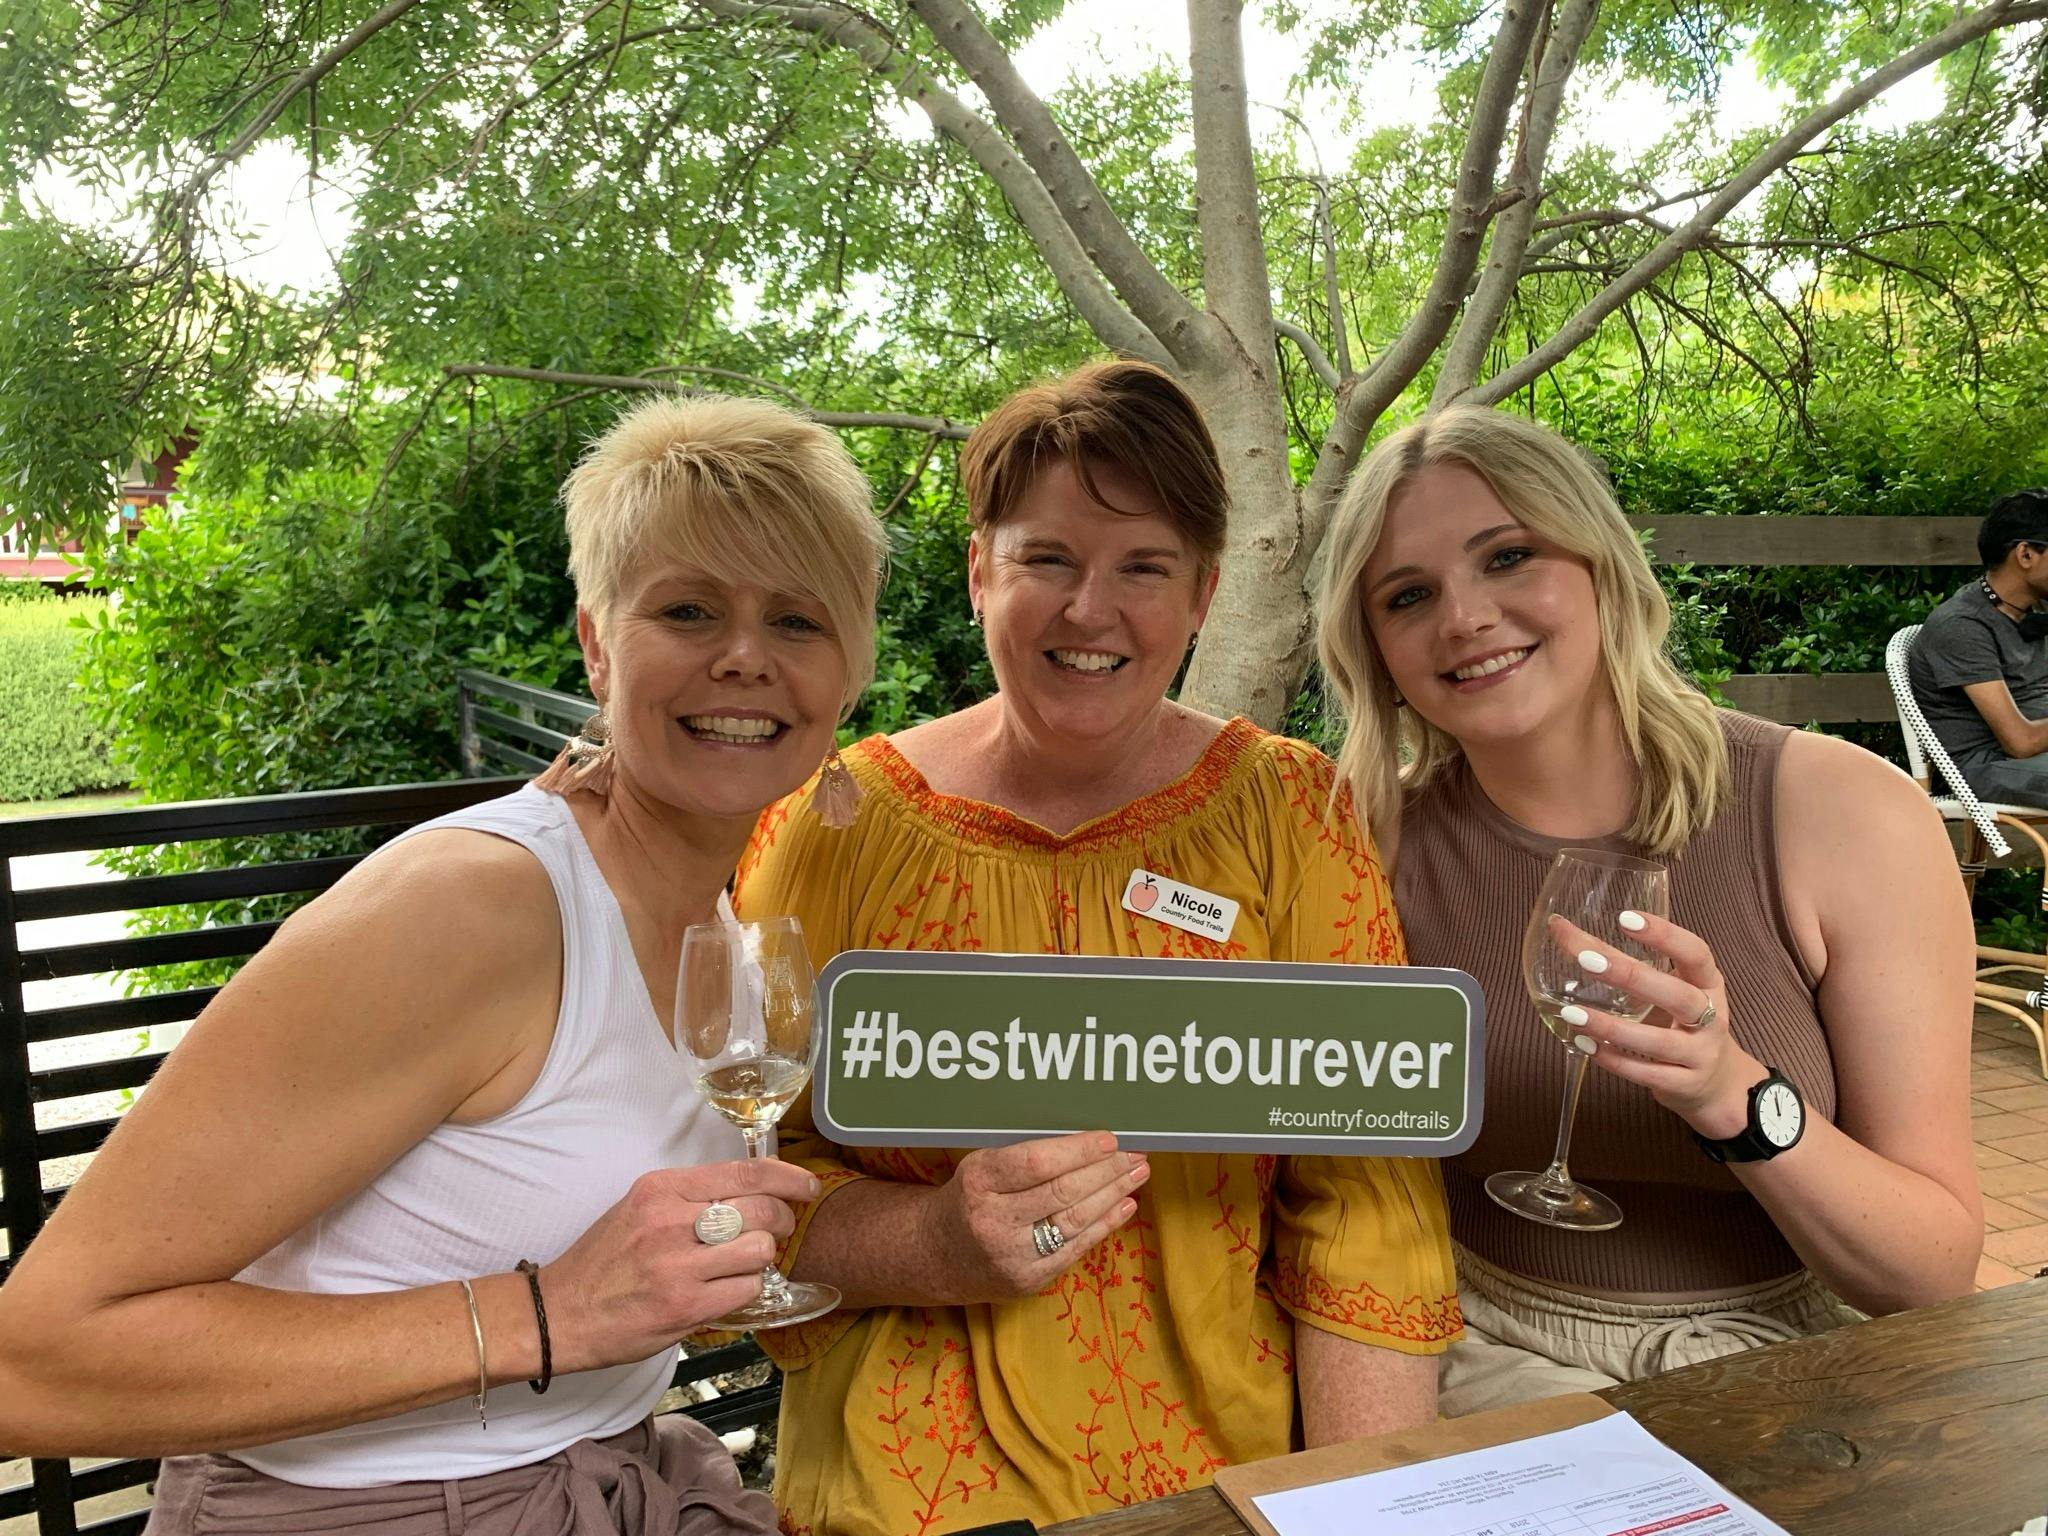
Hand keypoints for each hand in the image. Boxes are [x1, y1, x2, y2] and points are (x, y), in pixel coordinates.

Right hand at [542, 1158, 817, 1371]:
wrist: (559, 1312)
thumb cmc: (605, 1262)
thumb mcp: (640, 1209)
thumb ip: (691, 1198)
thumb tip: (752, 1192)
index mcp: (662, 1188)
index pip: (746, 1172)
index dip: (789, 1177)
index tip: (807, 1186)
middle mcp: (671, 1219)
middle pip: (762, 1209)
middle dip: (783, 1221)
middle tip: (777, 1232)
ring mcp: (678, 1264)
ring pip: (760, 1250)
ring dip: (763, 1260)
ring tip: (745, 1266)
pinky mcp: (685, 1305)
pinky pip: (747, 1290)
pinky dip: (748, 1291)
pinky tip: (728, 1292)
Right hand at [926, 1131, 1148, 1302]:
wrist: (938, 1255)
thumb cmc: (970, 1198)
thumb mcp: (981, 1167)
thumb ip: (1024, 1154)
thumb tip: (1087, 1140)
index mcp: (978, 1182)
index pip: (1037, 1163)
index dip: (1078, 1150)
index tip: (1110, 1138)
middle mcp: (993, 1220)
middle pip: (1063, 1192)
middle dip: (1106, 1170)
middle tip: (1136, 1153)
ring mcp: (1012, 1255)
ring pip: (1075, 1220)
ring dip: (1113, 1194)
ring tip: (1137, 1174)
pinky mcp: (1029, 1279)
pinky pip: (1077, 1248)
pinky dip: (1105, 1224)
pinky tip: (1125, 1205)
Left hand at [1548, 911, 1766, 1140]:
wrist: (1718, 1083)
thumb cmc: (1683, 1024)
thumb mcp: (1669, 992)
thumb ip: (1628, 967)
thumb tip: (1565, 932)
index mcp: (1708, 984)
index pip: (1696, 953)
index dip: (1665, 935)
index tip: (1626, 918)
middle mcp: (1712, 1017)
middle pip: (1679, 995)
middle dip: (1632, 977)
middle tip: (1587, 960)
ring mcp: (1701, 1054)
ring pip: (1660, 1042)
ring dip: (1613, 1028)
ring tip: (1572, 1014)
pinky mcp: (1685, 1084)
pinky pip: (1647, 1074)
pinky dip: (1615, 1061)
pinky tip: (1585, 1045)